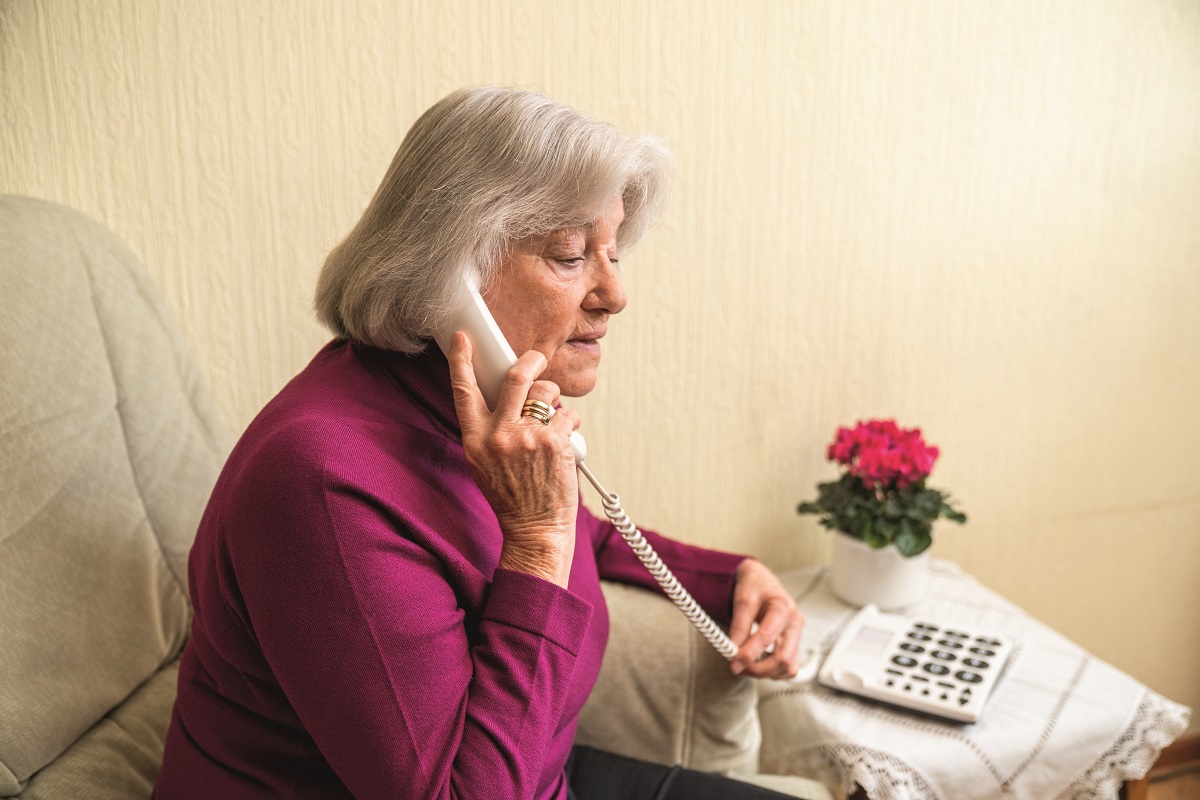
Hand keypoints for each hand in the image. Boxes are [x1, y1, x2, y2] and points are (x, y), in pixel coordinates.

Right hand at [448, 332, 580, 586]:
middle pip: (515, 378)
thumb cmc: (513, 497)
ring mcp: (526, 437)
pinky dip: (571, 425)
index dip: (462, 361)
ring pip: (546, 393)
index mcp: (475, 440)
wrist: (534, 530)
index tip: (462, 338)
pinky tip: (566, 442)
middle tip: (538, 359)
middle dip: (531, 361)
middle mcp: (497, 435)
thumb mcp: (486, 463)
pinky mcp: (553, 443)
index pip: (463, 392)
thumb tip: (510, 397)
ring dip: (555, 400)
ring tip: (555, 420)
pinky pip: (568, 416)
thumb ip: (492, 430)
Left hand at [728, 559, 804, 678]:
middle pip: (784, 658)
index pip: (767, 638)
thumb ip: (739, 626)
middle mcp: (795, 624)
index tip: (733, 664)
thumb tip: (734, 651)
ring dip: (766, 673)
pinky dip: (773, 672)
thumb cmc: (754, 587)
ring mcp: (797, 636)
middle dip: (759, 669)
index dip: (749, 655)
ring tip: (745, 665)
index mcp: (783, 608)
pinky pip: (788, 668)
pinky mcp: (794, 645)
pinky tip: (758, 664)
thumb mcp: (743, 600)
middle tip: (737, 667)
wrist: (762, 582)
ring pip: (788, 667)